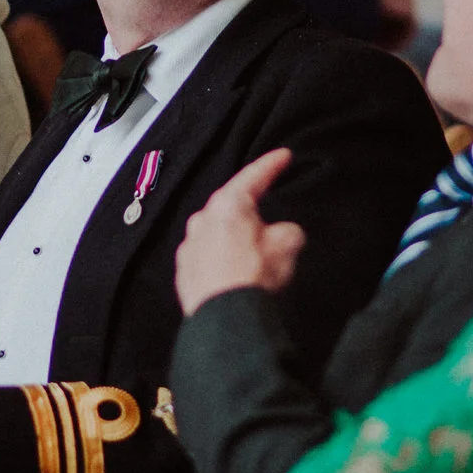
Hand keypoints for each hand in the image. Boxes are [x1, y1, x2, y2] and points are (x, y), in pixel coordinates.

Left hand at [175, 148, 305, 315]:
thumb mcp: (287, 246)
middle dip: (250, 211)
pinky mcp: (184, 270)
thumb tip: (282, 234)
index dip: (271, 164)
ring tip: (251, 256)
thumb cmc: (253, 277)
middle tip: (268, 222)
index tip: (283, 156)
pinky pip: (206, 255)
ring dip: (233, 237)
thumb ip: (288, 231)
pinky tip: (232, 272)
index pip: (254, 176)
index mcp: (228, 205)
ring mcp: (190, 245)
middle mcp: (203, 219)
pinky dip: (220, 258)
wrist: (224, 317)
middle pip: (231, 205)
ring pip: (217, 231)